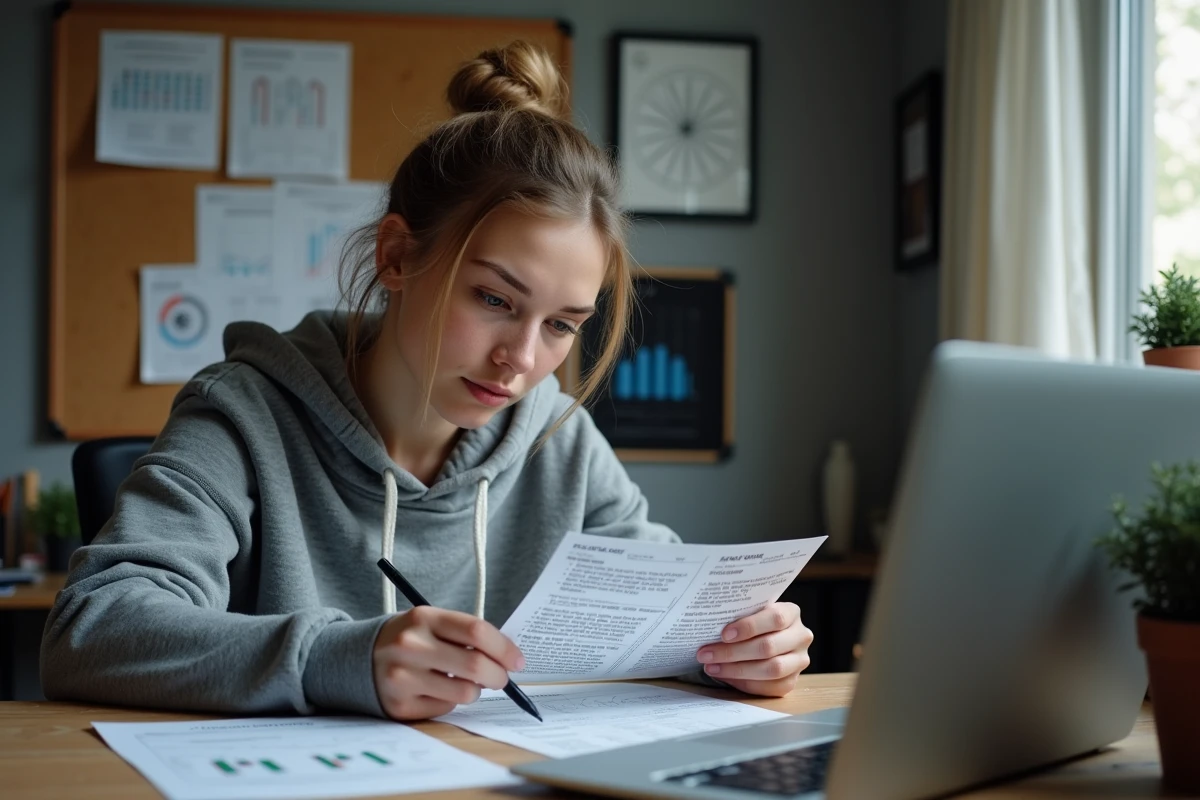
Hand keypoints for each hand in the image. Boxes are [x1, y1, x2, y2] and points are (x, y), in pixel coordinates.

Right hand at [372, 606, 524, 719]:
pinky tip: (438, 690)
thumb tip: (508, 657)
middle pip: (476, 665)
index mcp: (423, 618)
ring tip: (465, 683)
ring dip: (475, 691)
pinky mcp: (400, 705)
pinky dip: (451, 701)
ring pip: (465, 692)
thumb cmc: (409, 639)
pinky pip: (445, 709)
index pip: (476, 631)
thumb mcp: (430, 623)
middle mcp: (410, 646)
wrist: (358, 658)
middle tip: (502, 678)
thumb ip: (464, 634)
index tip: (517, 660)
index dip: (504, 648)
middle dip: (499, 676)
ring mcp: (403, 677)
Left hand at [696, 602, 812, 696]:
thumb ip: (739, 615)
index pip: (775, 618)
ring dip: (737, 670)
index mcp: (791, 613)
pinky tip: (726, 677)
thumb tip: (708, 626)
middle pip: (769, 647)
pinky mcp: (793, 681)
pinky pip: (770, 687)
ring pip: (771, 669)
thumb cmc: (754, 622)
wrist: (767, 637)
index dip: (749, 627)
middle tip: (706, 654)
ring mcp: (799, 660)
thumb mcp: (750, 612)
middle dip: (733, 652)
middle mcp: (801, 636)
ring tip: (712, 667)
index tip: (724, 634)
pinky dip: (745, 683)